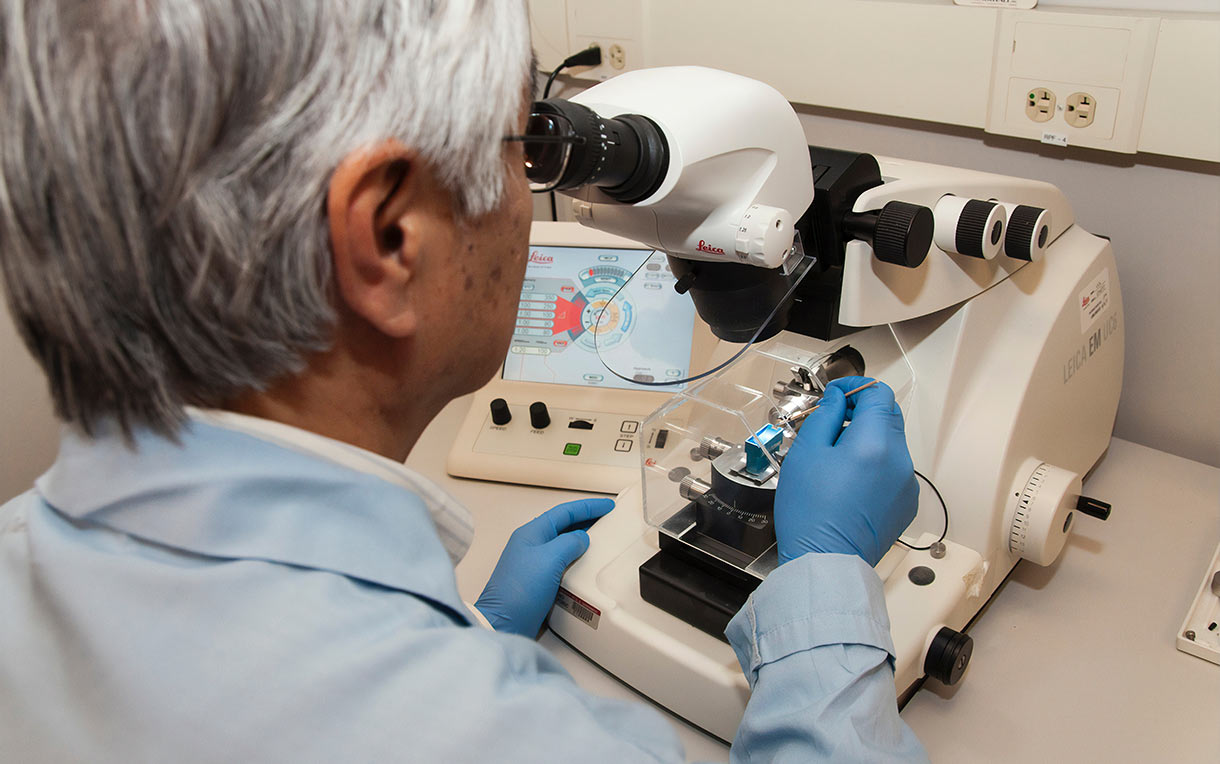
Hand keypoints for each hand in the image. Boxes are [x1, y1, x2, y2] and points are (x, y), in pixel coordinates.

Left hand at [475, 498, 613, 636]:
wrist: (503, 623)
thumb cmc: (518, 591)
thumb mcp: (550, 558)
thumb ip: (570, 543)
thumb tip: (582, 538)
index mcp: (532, 533)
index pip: (564, 512)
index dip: (588, 507)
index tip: (607, 505)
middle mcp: (532, 546)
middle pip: (563, 525)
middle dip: (586, 520)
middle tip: (606, 519)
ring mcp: (534, 564)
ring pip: (563, 544)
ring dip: (581, 540)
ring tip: (600, 539)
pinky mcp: (538, 582)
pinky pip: (561, 563)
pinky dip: (576, 560)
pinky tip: (586, 566)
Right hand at [774, 377, 917, 565]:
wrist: (826, 563)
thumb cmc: (811, 512)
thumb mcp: (806, 453)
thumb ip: (825, 416)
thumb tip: (837, 398)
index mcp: (876, 443)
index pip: (878, 393)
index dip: (855, 387)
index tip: (835, 395)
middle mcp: (900, 460)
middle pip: (888, 416)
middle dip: (861, 412)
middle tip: (830, 423)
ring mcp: (907, 484)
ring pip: (890, 444)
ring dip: (867, 440)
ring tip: (834, 459)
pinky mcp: (905, 504)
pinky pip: (893, 471)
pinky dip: (875, 465)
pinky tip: (848, 483)